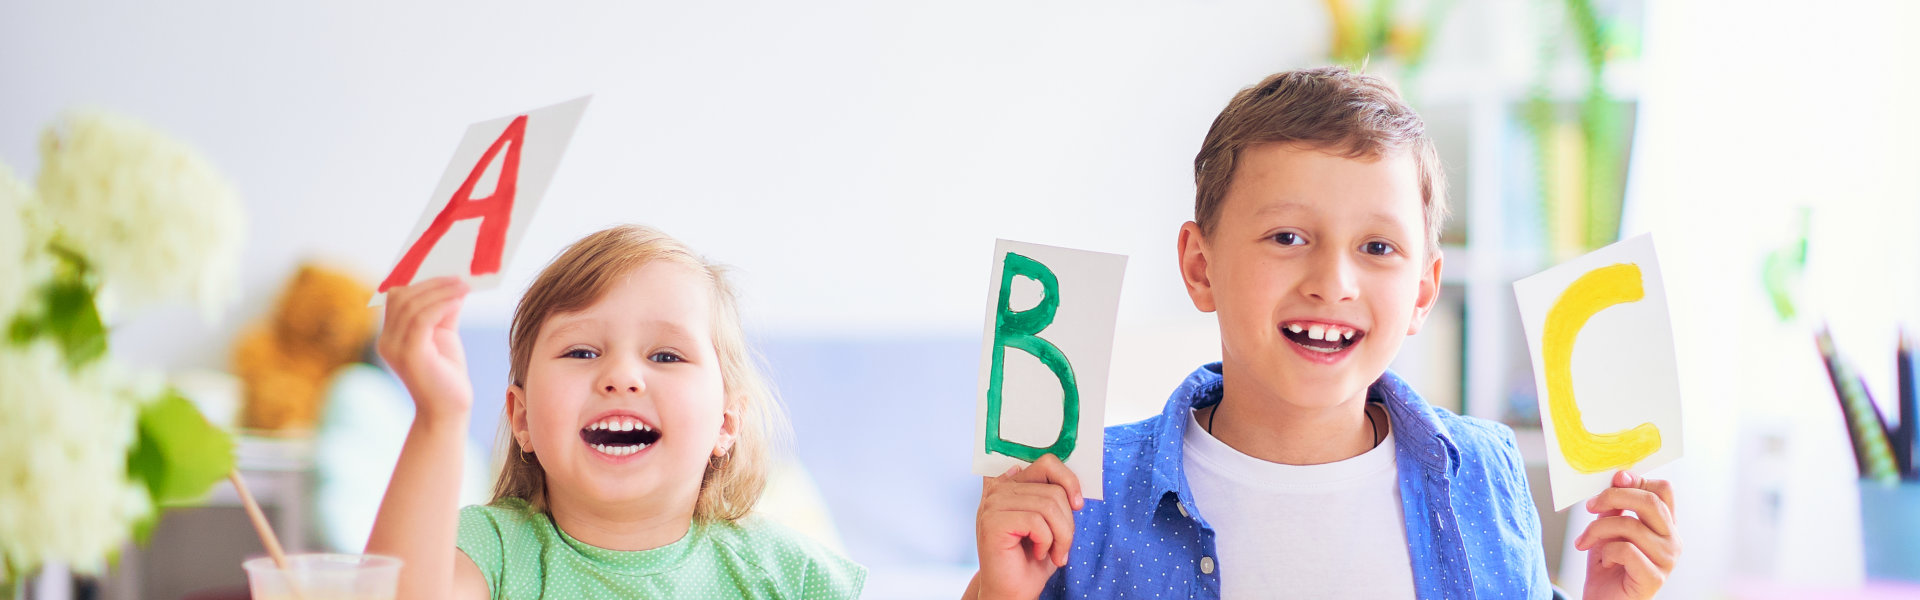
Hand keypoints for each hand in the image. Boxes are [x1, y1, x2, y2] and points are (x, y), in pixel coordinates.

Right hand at [376, 277, 472, 421]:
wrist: (449, 410)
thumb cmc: (446, 374)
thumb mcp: (443, 335)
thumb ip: (443, 311)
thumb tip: (453, 285)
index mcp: (391, 336)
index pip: (396, 298)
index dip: (420, 282)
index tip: (447, 274)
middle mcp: (387, 341)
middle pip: (401, 297)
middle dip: (431, 284)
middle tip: (459, 279)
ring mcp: (395, 348)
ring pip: (411, 305)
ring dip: (440, 291)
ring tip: (463, 287)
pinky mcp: (410, 354)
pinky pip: (422, 319)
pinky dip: (441, 305)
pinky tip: (459, 300)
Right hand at [972, 454, 1082, 599]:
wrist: (1012, 592)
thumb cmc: (1031, 559)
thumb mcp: (1050, 523)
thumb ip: (1053, 497)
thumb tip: (1069, 482)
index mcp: (1011, 484)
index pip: (1047, 463)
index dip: (1068, 479)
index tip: (1078, 504)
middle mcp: (999, 489)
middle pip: (1053, 488)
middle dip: (1067, 522)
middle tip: (1063, 546)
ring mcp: (993, 503)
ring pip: (1049, 505)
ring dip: (1060, 535)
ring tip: (1053, 553)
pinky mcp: (993, 520)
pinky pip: (1037, 521)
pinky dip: (1046, 542)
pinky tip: (1038, 553)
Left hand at [1577, 471, 1679, 599]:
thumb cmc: (1607, 564)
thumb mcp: (1608, 528)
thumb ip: (1615, 506)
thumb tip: (1619, 476)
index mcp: (1665, 525)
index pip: (1663, 491)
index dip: (1638, 480)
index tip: (1613, 479)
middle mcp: (1672, 540)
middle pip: (1651, 502)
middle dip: (1614, 497)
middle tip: (1590, 505)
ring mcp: (1666, 560)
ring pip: (1632, 525)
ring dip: (1598, 529)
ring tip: (1585, 540)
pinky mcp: (1654, 578)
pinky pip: (1626, 550)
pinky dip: (1607, 551)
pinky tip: (1605, 562)